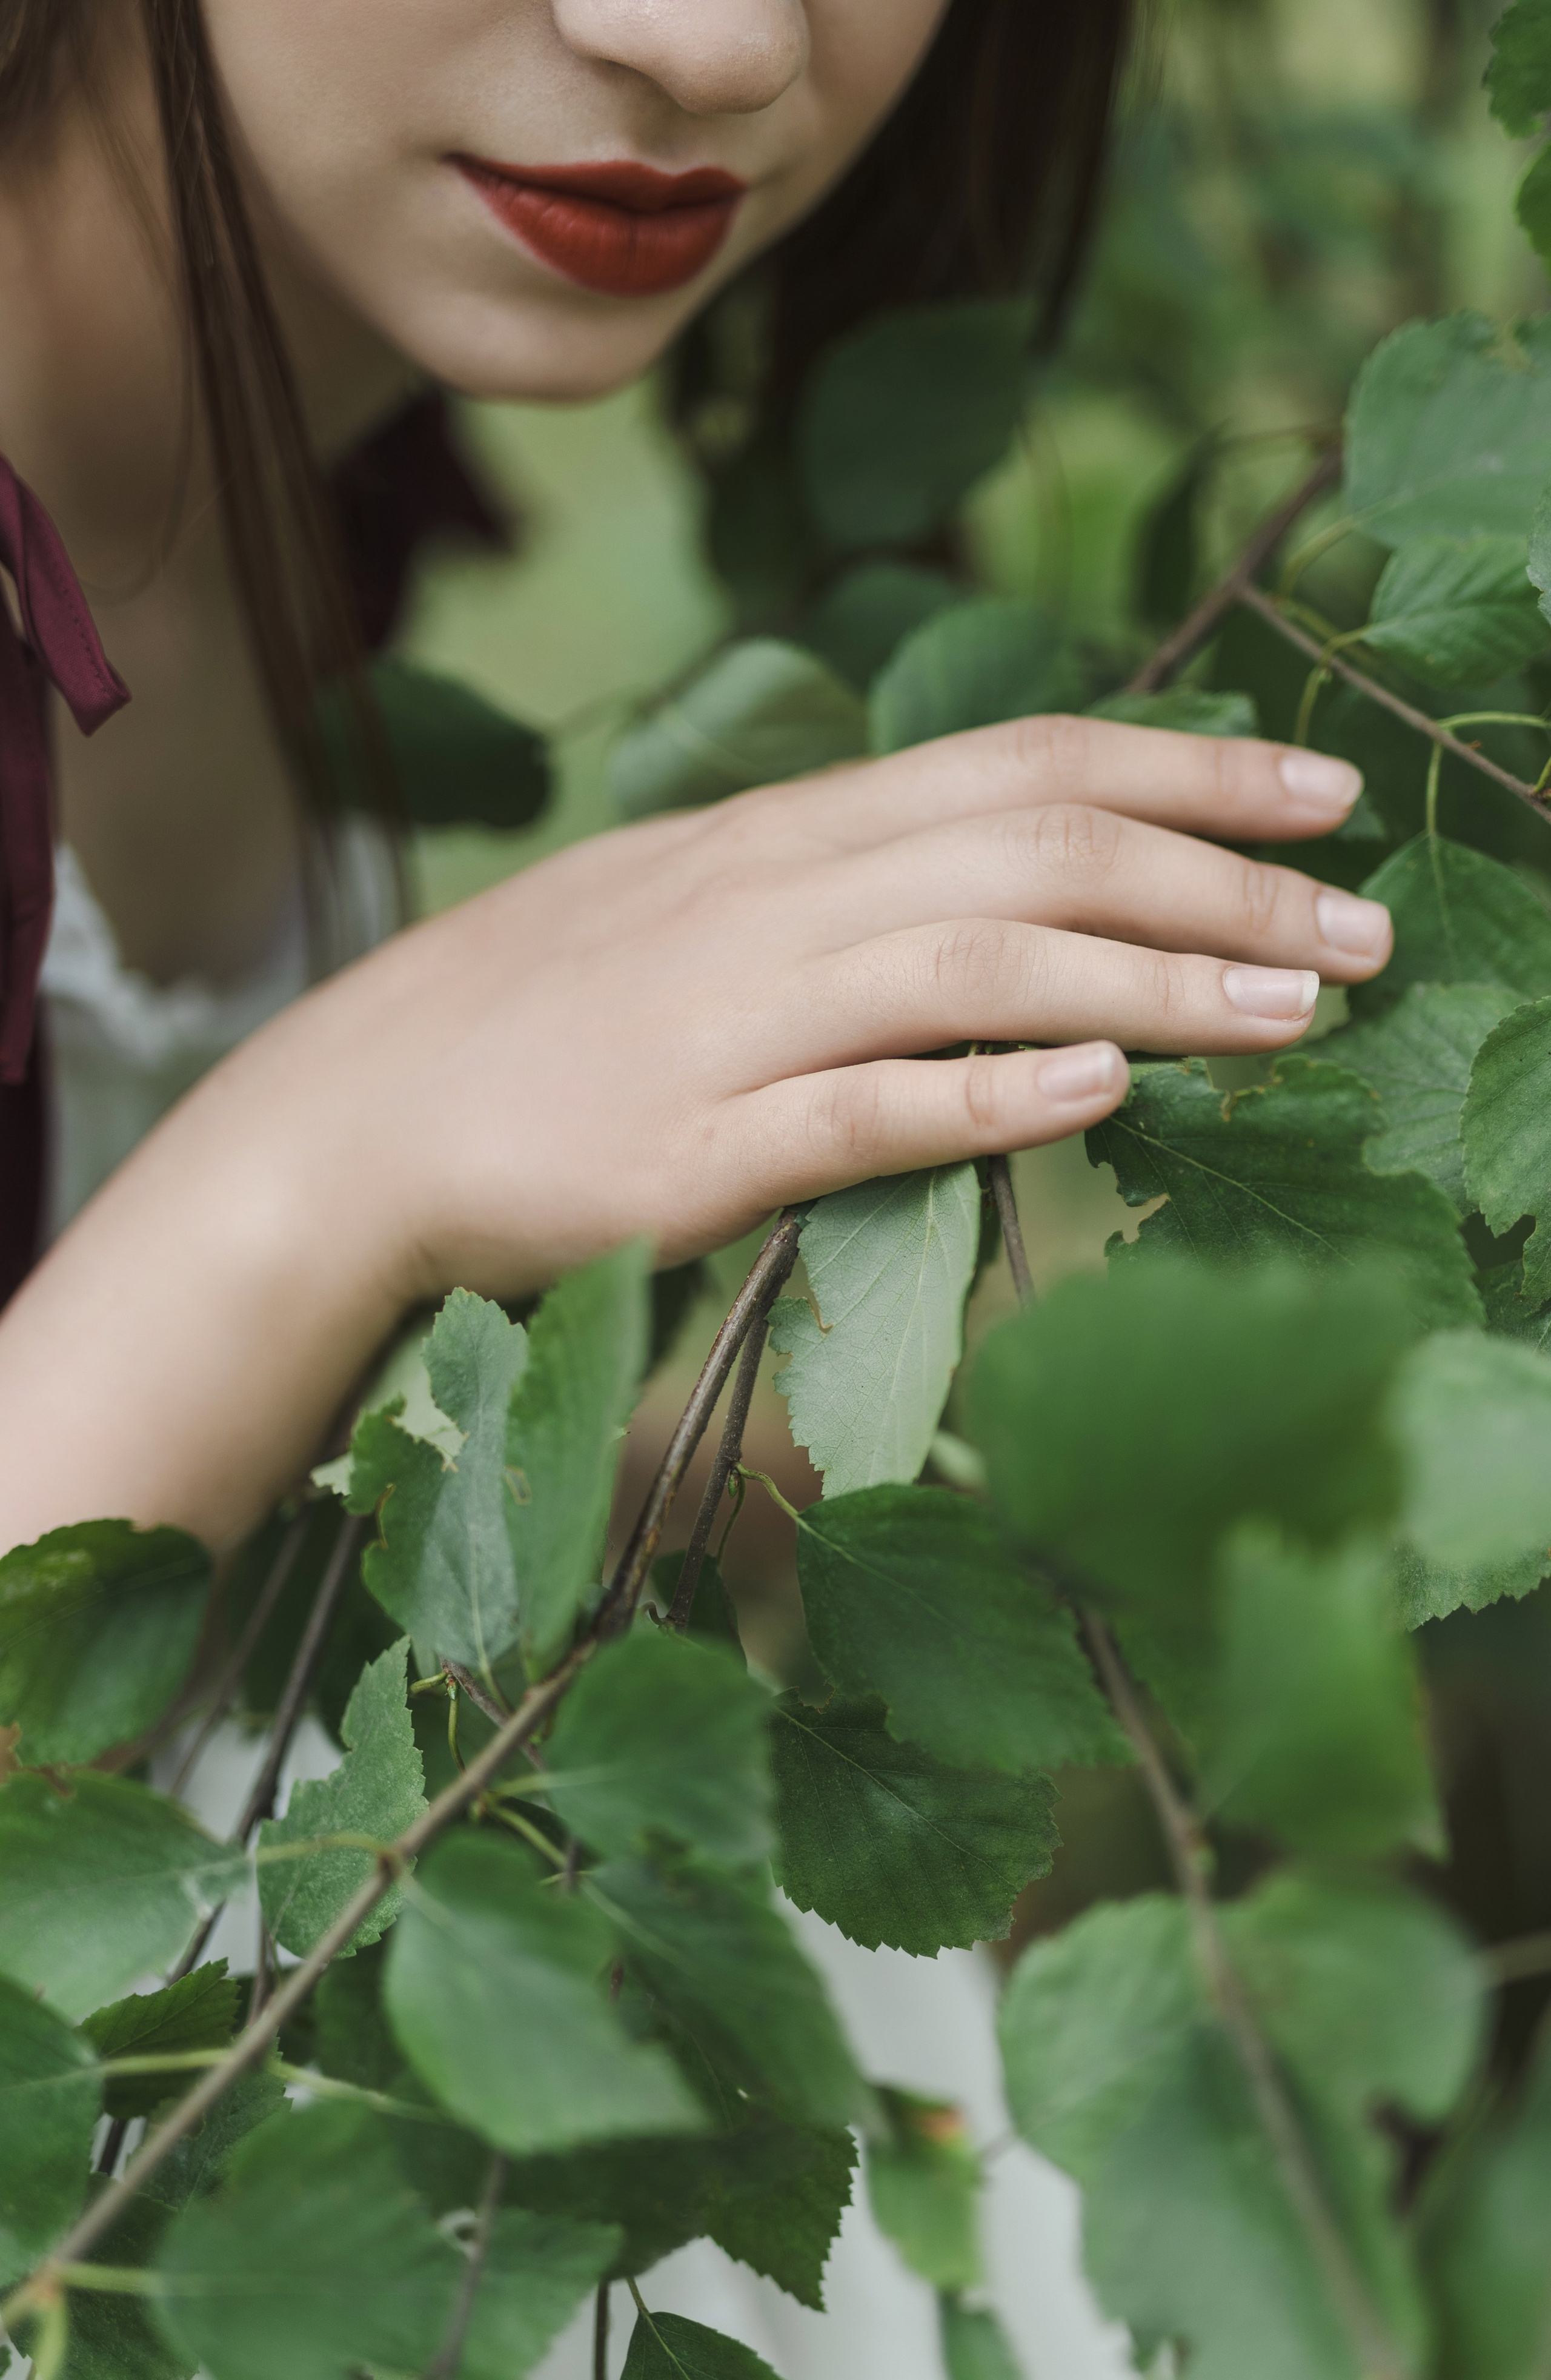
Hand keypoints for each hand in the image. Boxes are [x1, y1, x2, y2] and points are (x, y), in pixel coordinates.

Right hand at [249, 711, 1383, 1301]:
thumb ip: (833, 889)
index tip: (1321, 795)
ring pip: (982, 969)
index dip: (1186, 769)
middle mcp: (774, 902)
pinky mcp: (695, 1149)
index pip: (1017, 765)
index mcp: (781, 837)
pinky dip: (993, 1094)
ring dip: (1155, 985)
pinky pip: (865, 1109)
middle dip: (1223, 885)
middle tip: (1369, 931)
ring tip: (1298, 1015)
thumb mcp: (688, 907)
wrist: (353, 1120)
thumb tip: (989, 891)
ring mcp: (735, 1022)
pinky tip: (1105, 1093)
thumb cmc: (534, 1023)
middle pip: (1035, 853)